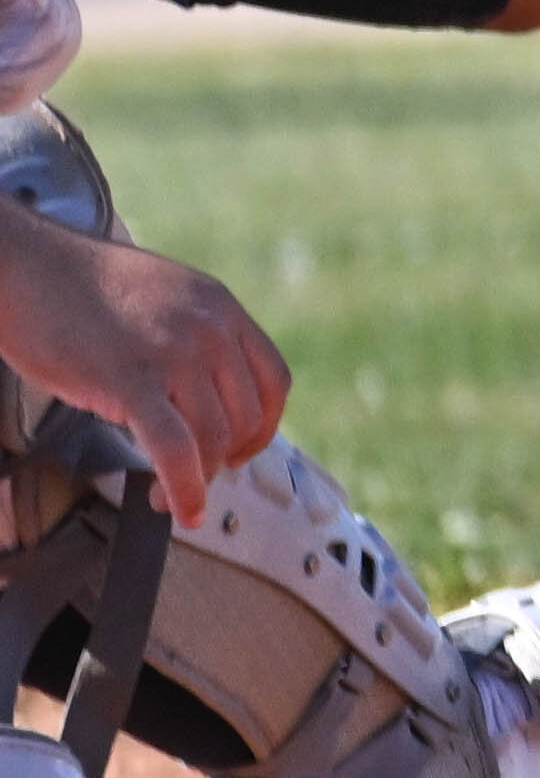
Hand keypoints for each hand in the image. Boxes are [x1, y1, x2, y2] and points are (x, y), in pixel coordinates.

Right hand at [0, 201, 287, 515]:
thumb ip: (191, 338)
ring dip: (198, 480)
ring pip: (214, 437)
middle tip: (193, 480)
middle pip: (245, 416)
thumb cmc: (80, 291)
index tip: (240, 452)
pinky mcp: (131, 380)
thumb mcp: (162, 299)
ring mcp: (175, 353)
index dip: (263, 427)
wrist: (27, 269)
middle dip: (223, 459)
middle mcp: (210, 329)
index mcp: (221, 308)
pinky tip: (177, 508)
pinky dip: (184, 488)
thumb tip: (203, 394)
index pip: (273, 380)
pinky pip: (175, 448)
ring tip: (168, 497)